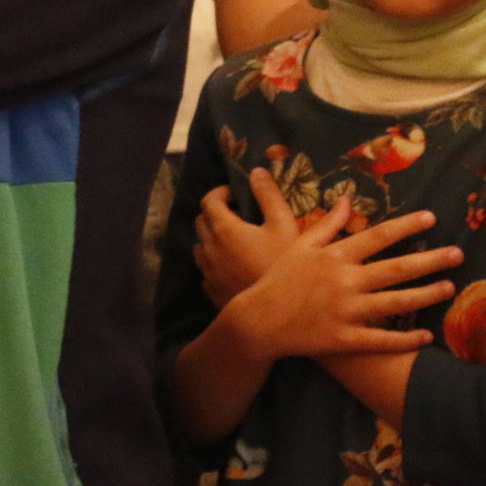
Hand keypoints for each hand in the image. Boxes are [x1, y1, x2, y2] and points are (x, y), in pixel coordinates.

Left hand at [194, 168, 341, 305]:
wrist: (280, 314)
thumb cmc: (285, 265)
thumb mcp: (285, 225)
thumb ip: (269, 195)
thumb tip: (257, 171)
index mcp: (224, 229)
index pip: (209, 200)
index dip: (221, 193)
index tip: (236, 195)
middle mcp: (208, 248)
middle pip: (201, 221)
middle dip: (216, 213)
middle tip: (238, 215)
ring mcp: (207, 271)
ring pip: (200, 246)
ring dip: (212, 238)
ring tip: (236, 240)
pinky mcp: (211, 290)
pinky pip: (205, 269)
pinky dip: (214, 260)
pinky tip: (234, 265)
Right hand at [222, 197, 461, 362]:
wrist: (258, 321)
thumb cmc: (278, 280)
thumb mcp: (298, 246)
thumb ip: (326, 225)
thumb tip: (348, 202)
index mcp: (333, 256)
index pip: (377, 236)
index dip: (406, 226)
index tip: (431, 218)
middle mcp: (344, 281)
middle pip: (396, 268)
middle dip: (430, 260)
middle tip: (458, 254)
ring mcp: (346, 311)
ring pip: (396, 303)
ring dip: (426, 295)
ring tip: (450, 288)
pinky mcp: (345, 339)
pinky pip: (382, 340)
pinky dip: (406, 338)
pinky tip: (427, 335)